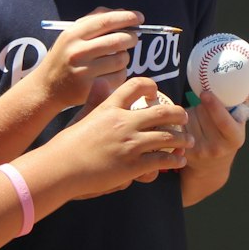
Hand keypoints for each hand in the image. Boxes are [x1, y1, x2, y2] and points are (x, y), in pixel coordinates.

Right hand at [33, 9, 140, 109]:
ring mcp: (84, 71)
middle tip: (133, 38)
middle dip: (132, 37)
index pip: (106, 21)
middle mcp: (77, 51)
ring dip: (126, 56)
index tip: (139, 17)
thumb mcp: (71, 34)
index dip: (127, 18)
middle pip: (118, 40)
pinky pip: (119, 77)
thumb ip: (95, 20)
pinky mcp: (91, 88)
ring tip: (119, 56)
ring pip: (121, 59)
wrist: (47, 87)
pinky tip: (113, 71)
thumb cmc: (64, 56)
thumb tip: (124, 13)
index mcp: (73, 34)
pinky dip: (122, 72)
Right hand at [48, 77, 190, 199]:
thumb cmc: (67, 143)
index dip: (150, 85)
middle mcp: (124, 122)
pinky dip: (174, 160)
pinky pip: (161, 161)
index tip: (156, 92)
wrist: (60, 168)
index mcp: (110, 107)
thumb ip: (96, 99)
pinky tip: (179, 161)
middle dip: (178, 114)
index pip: (136, 85)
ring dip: (182, 139)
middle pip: (162, 112)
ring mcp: (129, 144)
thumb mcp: (82, 115)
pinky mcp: (132, 166)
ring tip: (187, 141)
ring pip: (167, 137)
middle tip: (184, 117)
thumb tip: (102, 81)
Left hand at [183, 90, 245, 173]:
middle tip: (205, 106)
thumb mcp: (238, 125)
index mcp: (235, 138)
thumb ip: (239, 105)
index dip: (214, 106)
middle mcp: (217, 148)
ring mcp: (200, 151)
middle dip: (201, 105)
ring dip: (190, 112)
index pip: (224, 122)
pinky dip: (180, 121)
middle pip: (202, 114)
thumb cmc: (226, 137)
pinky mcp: (185, 152)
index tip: (205, 93)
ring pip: (189, 118)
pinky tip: (186, 125)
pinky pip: (179, 127)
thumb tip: (241, 79)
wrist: (211, 168)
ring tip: (197, 119)